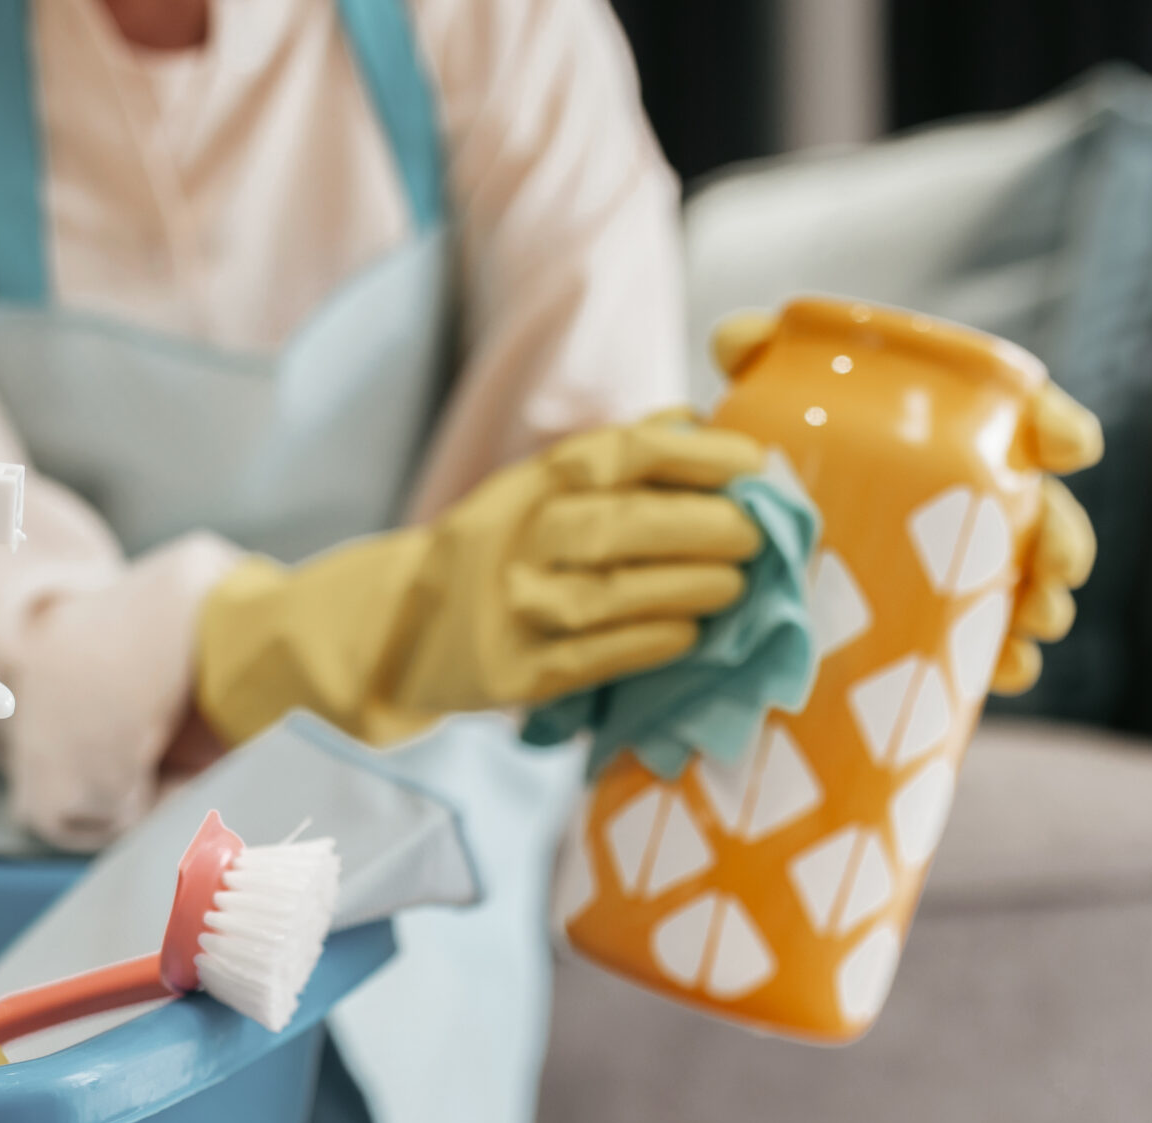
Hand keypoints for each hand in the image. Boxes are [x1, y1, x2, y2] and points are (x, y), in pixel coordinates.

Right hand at [196, 412, 766, 746]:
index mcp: (535, 483)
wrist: (393, 627)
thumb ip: (614, 457)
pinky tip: (689, 635)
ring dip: (688, 587)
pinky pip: (595, 658)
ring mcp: (516, 608)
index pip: (625, 454)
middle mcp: (521, 539)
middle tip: (758, 534)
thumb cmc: (493, 550)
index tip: (754, 463)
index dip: (698, 455)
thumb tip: (701, 420)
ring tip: (736, 585)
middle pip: (625, 525)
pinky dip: (649, 643)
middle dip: (704, 527)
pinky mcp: (517, 673)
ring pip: (615, 594)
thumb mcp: (535, 486)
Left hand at [711, 308, 1102, 694]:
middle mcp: (961, 495)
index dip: (1056, 425)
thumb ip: (747, 354)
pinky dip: (1004, 660)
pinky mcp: (928, 624)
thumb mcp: (752, 400)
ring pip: (1020, 579)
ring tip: (1038, 626)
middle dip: (1062, 536)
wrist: (730, 530)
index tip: (1073, 448)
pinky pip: (981, 645)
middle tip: (1057, 567)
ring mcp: (951, 563)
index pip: (1018, 417)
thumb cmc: (760, 451)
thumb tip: (742, 341)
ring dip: (1043, 602)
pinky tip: (1009, 673)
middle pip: (1037, 509)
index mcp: (942, 430)